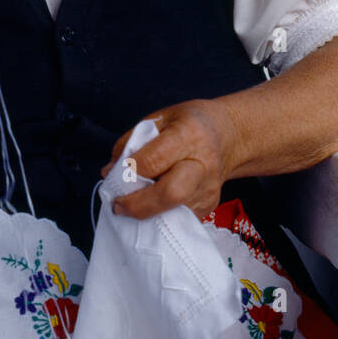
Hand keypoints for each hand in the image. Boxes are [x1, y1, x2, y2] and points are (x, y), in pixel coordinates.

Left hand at [100, 99, 240, 220]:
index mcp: (189, 135)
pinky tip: (150, 208)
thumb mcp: (159, 118)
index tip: (115, 175)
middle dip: (138, 205)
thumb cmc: (189, 123)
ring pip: (174, 213)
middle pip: (171, 194)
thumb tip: (109, 172)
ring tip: (131, 205)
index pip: (155, 159)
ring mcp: (208, 189)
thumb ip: (130, 142)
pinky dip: (159, 218)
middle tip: (118, 206)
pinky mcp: (209, 206)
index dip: (130, 170)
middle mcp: (203, 164)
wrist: (229, 135)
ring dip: (146, 214)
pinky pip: (179, 220)